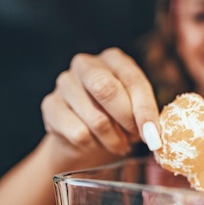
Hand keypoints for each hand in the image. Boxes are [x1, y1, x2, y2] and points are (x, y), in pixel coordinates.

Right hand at [40, 48, 160, 157]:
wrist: (83, 136)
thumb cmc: (116, 118)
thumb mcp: (135, 111)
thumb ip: (145, 115)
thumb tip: (153, 135)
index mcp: (113, 59)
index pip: (132, 80)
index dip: (145, 110)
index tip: (153, 135)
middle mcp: (86, 64)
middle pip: (105, 89)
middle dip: (126, 119)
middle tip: (134, 138)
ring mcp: (64, 83)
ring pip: (95, 118)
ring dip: (112, 139)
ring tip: (118, 143)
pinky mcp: (50, 105)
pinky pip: (78, 133)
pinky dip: (93, 145)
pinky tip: (95, 143)